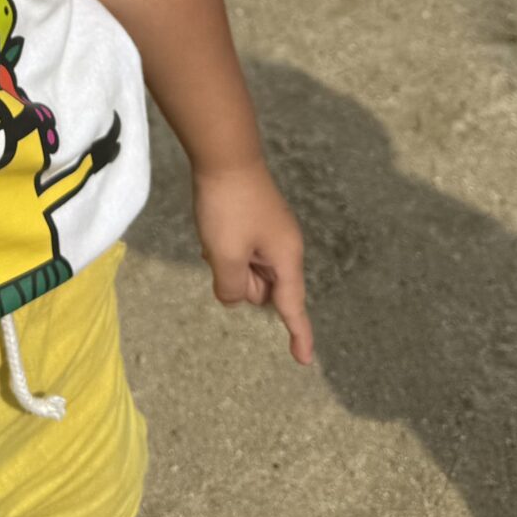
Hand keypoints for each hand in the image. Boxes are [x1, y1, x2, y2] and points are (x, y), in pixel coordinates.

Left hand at [194, 162, 313, 364]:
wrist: (225, 154)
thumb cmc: (229, 206)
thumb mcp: (225, 255)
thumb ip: (232, 288)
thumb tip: (234, 295)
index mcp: (286, 258)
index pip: (292, 307)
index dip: (298, 335)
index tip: (303, 361)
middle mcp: (285, 248)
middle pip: (262, 289)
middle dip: (239, 281)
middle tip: (221, 250)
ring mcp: (271, 234)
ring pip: (247, 270)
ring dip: (228, 262)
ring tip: (216, 233)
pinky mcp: (256, 222)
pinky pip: (240, 251)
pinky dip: (225, 248)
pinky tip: (213, 228)